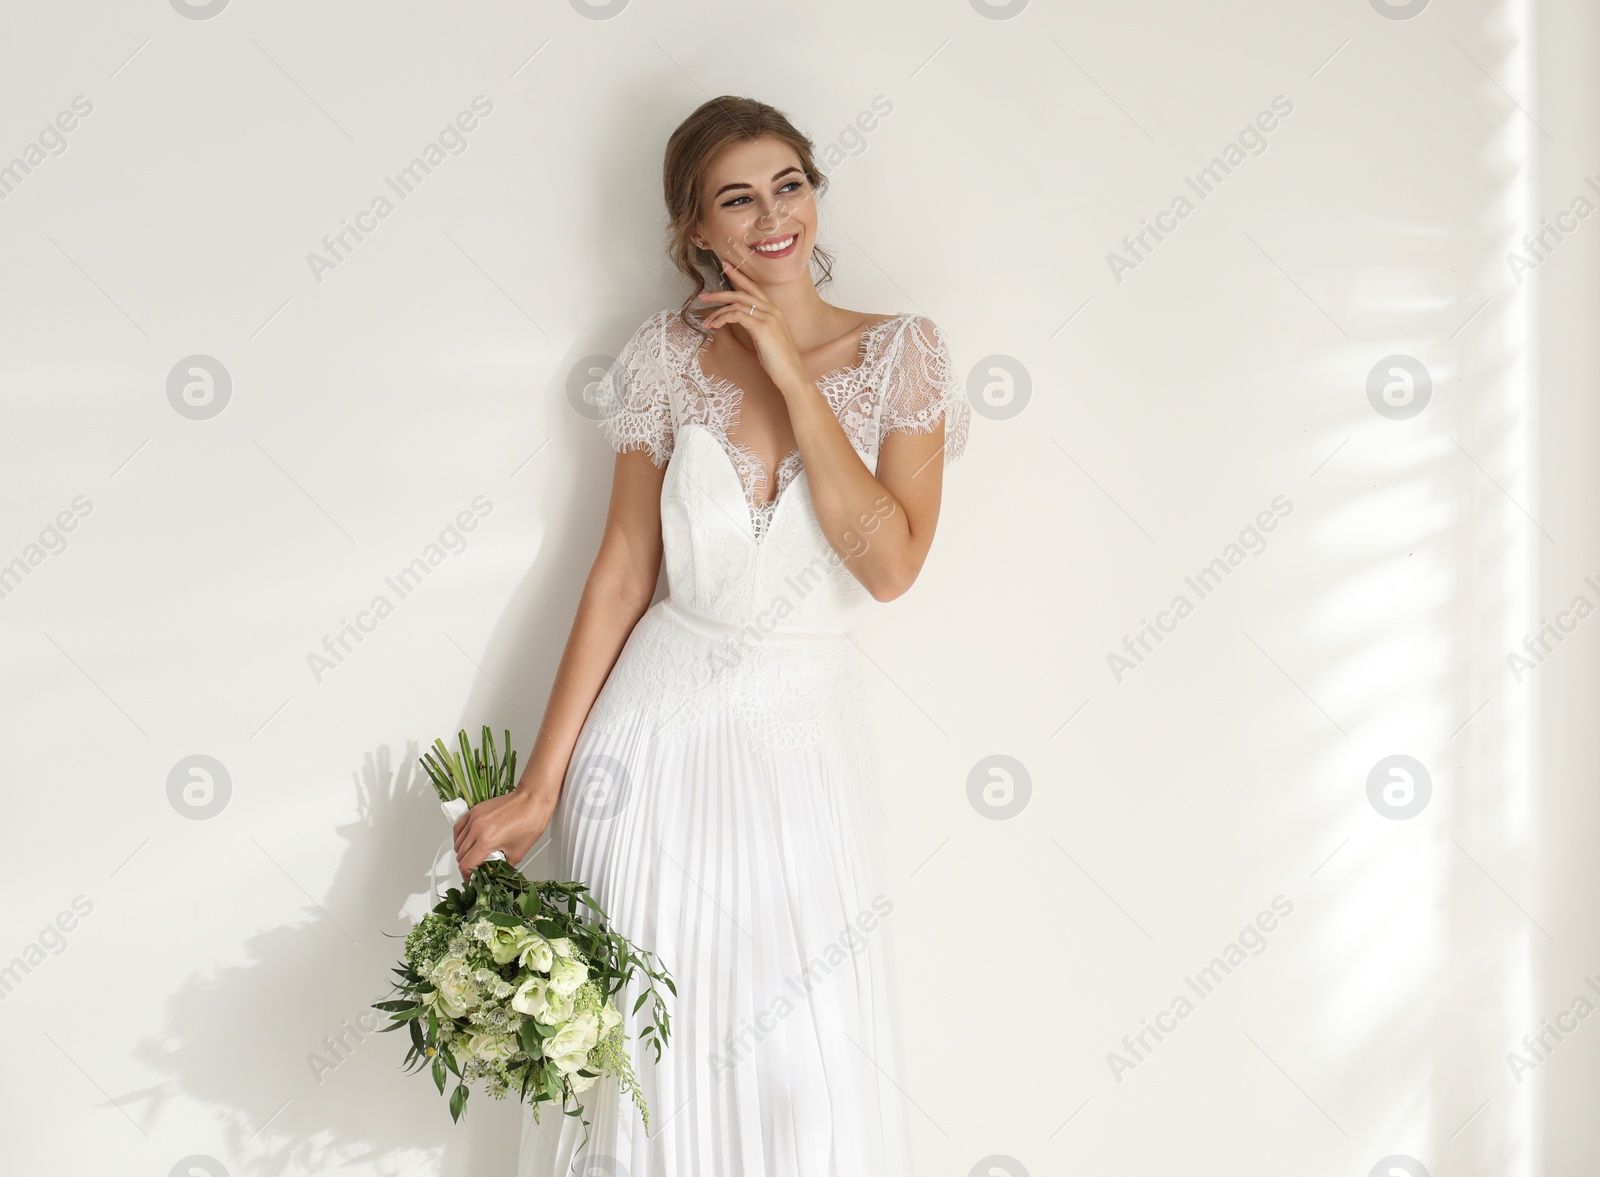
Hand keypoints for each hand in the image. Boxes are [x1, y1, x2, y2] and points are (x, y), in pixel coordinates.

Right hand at [452, 787, 557, 879]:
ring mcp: (474, 818)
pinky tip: (468, 841)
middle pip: (460, 854)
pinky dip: (460, 837)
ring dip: (463, 852)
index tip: (471, 879)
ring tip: (474, 855)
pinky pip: (459, 827)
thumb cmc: (530, 821)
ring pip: (457, 842)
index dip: (467, 876)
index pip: (466, 864)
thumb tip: (495, 873)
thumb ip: (503, 866)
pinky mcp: (475, 810)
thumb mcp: (518, 852)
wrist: (532, 799)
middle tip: (476, 869)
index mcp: (487, 840)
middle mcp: (477, 828)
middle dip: (467, 865)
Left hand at [697, 260, 808, 395]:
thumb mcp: (765, 338)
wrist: (792, 374)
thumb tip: (738, 319)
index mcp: (774, 310)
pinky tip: (715, 326)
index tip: (725, 266)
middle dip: (720, 293)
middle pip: (742, 292)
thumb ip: (755, 325)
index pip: (753, 287)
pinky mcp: (762, 327)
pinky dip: (723, 318)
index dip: (739, 276)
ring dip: (718, 312)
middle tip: (703, 296)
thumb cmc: (778, 360)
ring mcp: (768, 317)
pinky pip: (737, 315)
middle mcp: (772, 309)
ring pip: (737, 303)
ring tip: (706, 322)